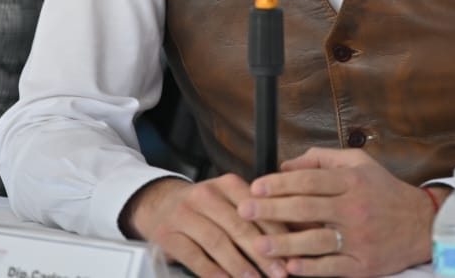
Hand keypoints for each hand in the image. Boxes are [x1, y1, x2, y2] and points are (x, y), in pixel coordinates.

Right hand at [123, 175, 289, 277]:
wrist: (158, 202)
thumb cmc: (203, 206)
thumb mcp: (229, 200)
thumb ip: (258, 214)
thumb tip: (297, 233)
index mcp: (227, 185)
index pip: (256, 209)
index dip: (276, 232)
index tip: (291, 253)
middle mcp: (206, 195)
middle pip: (239, 226)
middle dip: (262, 253)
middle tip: (279, 272)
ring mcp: (185, 214)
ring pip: (217, 242)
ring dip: (239, 265)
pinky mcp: (168, 234)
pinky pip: (194, 255)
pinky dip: (212, 271)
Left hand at [239, 147, 435, 276]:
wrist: (422, 225)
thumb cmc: (384, 192)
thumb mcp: (359, 164)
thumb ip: (322, 159)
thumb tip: (286, 165)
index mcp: (352, 181)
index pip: (309, 180)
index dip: (279, 183)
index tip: (255, 186)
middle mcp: (355, 208)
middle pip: (306, 208)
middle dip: (271, 209)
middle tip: (245, 211)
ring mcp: (359, 238)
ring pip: (315, 240)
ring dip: (284, 243)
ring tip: (258, 243)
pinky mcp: (363, 264)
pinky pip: (331, 266)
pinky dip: (309, 268)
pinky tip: (289, 266)